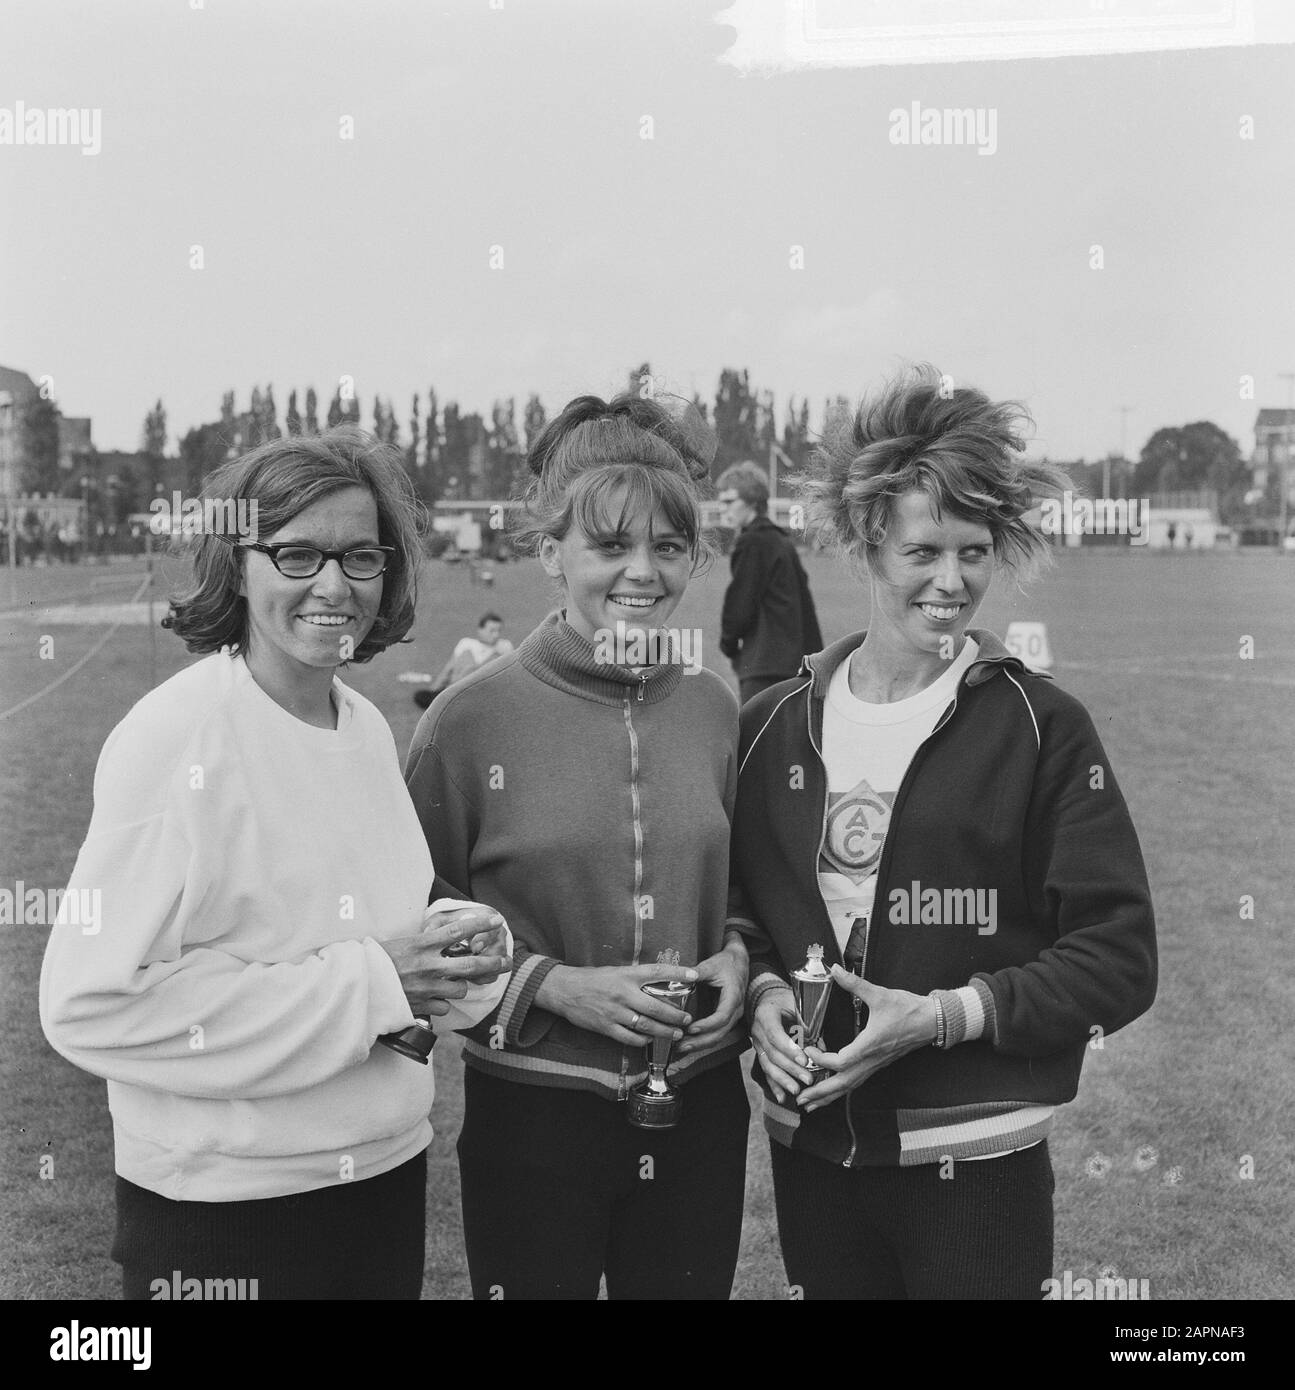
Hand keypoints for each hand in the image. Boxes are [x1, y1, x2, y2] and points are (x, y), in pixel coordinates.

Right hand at [381, 903, 511, 1016]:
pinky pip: (444, 1007)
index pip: (458, 931)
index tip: (497, 920)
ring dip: (461, 985)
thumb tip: (443, 938)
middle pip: (472, 965)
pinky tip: (434, 998)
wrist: (356, 985)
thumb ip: (425, 942)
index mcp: (422, 944)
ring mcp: (426, 987)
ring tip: (454, 982)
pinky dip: (443, 1003)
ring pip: (460, 988)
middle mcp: (428, 965)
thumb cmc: (375, 959)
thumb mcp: (401, 942)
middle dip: (494, 963)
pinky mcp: (421, 1006)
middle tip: (507, 961)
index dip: (481, 924)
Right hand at [535, 962, 698, 1046]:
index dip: (677, 974)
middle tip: (687, 1019)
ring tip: (676, 1033)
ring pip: (646, 1025)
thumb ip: (635, 978)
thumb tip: (659, 983)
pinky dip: (643, 1040)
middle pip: (656, 1007)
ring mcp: (615, 1012)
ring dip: (664, 1031)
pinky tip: (650, 1039)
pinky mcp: (606, 1027)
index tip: (694, 975)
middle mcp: (623, 993)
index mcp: (626, 975)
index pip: (657, 972)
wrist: (564, 990)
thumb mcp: (615, 971)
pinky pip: (630, 1037)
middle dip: (676, 1015)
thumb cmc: (592, 978)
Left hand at [676, 937, 748, 1056]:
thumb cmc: (726, 963)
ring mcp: (732, 1016)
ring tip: (680, 1048)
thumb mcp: (712, 964)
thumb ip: (699, 971)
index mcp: (733, 996)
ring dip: (700, 1044)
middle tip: (681, 1046)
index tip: (691, 1028)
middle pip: (720, 1032)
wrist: (739, 963)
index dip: (707, 1025)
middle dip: (700, 1042)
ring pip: (718, 1036)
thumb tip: (684, 975)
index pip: (722, 1016)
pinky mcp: (726, 1018)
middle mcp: (735, 1010)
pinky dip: (703, 1039)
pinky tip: (688, 1042)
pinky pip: (716, 1033)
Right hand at [750, 987, 814, 1102]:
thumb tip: (821, 1048)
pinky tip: (782, 1097)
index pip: (775, 1034)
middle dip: (791, 1068)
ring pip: (767, 1065)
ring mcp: (756, 1044)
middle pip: (772, 1053)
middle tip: (808, 1079)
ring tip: (796, 1091)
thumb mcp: (796, 1004)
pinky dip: (774, 1085)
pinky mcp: (760, 1054)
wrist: (769, 1000)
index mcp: (765, 1015)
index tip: (804, 1060)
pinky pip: (766, 1071)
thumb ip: (807, 1024)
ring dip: (783, 1080)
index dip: (789, 1049)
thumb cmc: (786, 1001)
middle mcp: (757, 1030)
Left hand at [797, 967, 937, 1112]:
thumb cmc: (908, 1009)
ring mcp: (876, 1064)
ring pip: (850, 1086)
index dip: (822, 1060)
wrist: (932, 1021)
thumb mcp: (880, 994)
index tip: (808, 1051)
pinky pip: (857, 1081)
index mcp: (870, 1045)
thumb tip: (836, 970)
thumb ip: (855, 984)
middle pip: (843, 1084)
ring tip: (809, 1104)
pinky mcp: (878, 1063)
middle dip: (820, 1093)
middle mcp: (872, 1059)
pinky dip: (841, 1089)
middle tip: (799, 1100)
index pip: (842, 1062)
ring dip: (829, 1096)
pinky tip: (831, 1091)